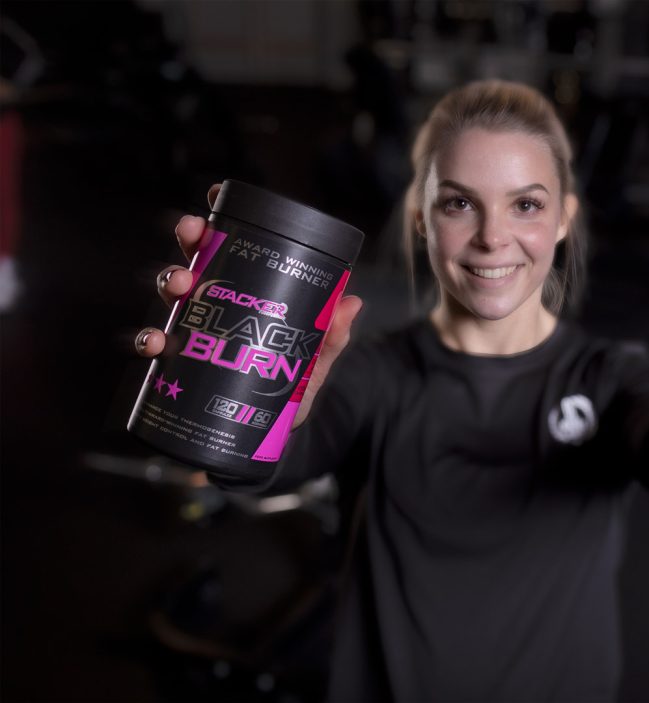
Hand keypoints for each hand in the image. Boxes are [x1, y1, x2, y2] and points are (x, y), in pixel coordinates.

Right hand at [134, 183, 362, 428]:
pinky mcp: (174, 366)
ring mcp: (191, 332)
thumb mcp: (314, 362)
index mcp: (245, 293)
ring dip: (170, 281)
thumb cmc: (289, 388)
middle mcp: (213, 305)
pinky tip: (155, 343)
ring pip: (171, 295)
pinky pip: (154, 347)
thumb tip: (351, 303)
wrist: (271, 438)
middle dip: (190, 240)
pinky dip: (148, 341)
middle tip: (194, 233)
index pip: (230, 249)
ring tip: (181, 285)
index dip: (218, 219)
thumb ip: (331, 337)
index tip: (214, 196)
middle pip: (195, 260)